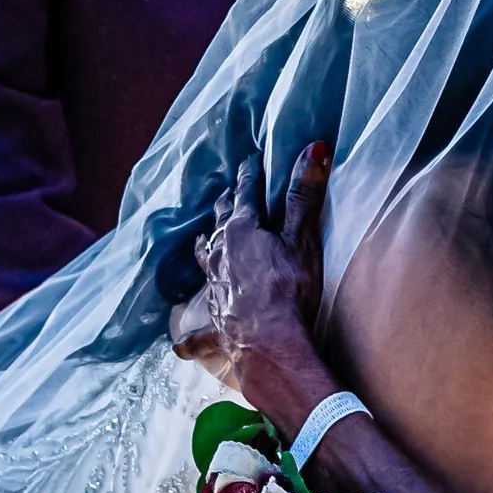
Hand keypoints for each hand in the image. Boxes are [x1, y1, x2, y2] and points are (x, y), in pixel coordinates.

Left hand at [167, 144, 335, 427]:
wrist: (269, 343)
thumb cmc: (289, 288)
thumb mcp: (302, 238)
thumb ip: (305, 194)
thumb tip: (314, 149)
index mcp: (242, 228)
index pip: (246, 193)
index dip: (250, 175)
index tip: (250, 161)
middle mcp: (221, 252)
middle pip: (221, 219)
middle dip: (227, 203)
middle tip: (228, 191)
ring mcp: (214, 283)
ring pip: (205, 255)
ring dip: (206, 243)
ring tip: (202, 238)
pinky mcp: (214, 315)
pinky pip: (197, 323)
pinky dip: (189, 329)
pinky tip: (178, 343)